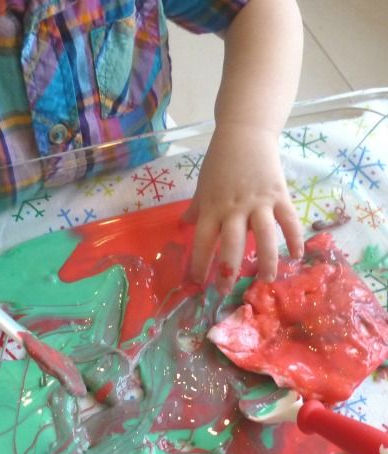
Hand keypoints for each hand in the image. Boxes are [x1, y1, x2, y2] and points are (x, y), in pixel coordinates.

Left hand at [184, 124, 303, 293]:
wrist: (245, 134)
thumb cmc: (220, 162)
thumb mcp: (202, 186)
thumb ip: (196, 208)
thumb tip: (184, 224)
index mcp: (212, 207)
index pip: (203, 241)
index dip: (200, 263)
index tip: (198, 283)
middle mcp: (234, 208)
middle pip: (231, 244)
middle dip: (228, 270)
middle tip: (227, 291)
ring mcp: (258, 202)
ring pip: (263, 236)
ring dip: (265, 260)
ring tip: (266, 280)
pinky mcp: (279, 195)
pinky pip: (288, 220)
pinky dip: (294, 237)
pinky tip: (297, 255)